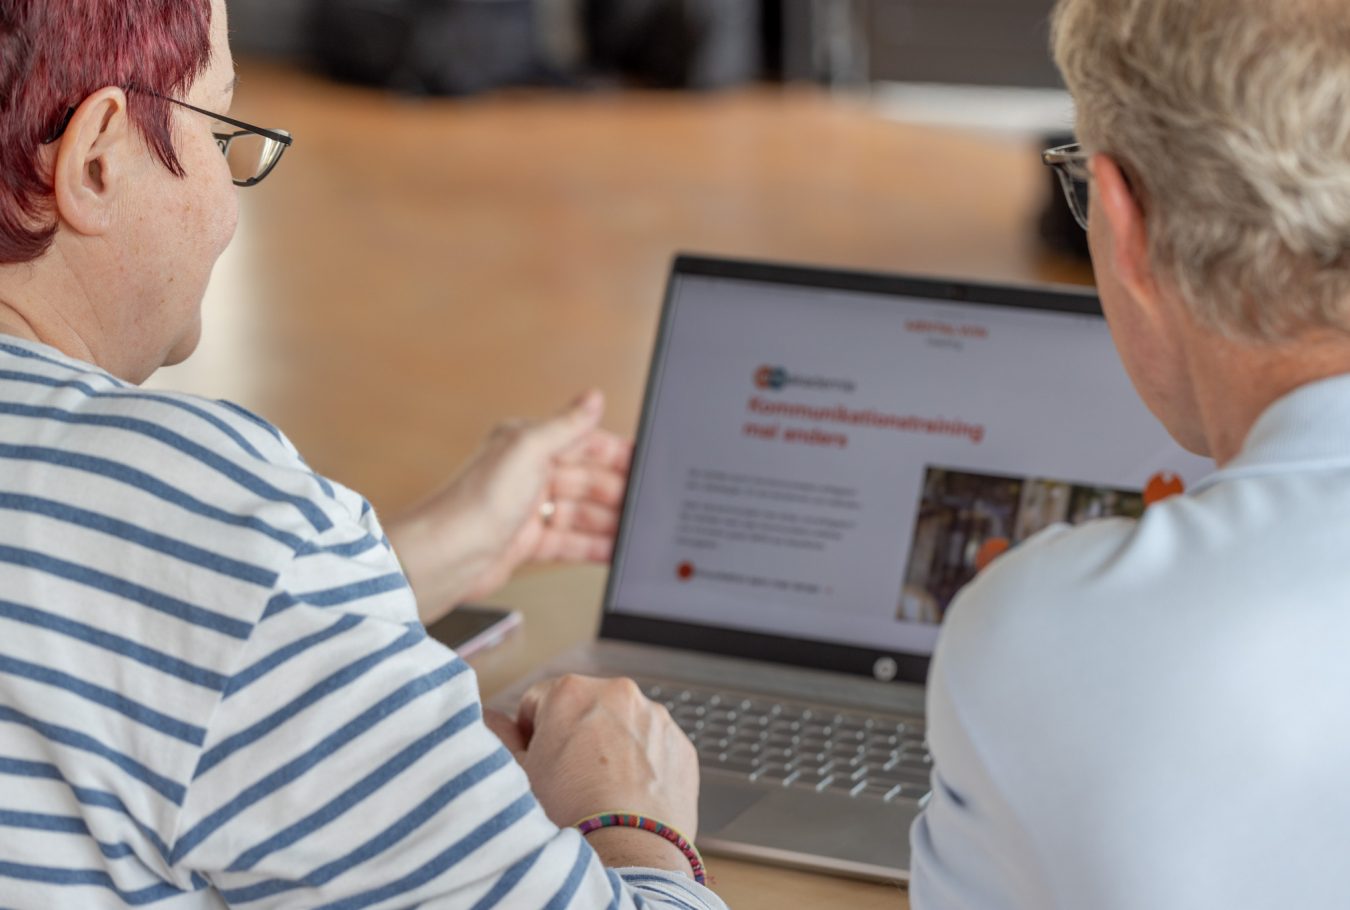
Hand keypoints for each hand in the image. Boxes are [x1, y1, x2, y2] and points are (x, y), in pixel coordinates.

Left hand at [387, 391, 631, 622]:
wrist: (444, 557)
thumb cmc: (475, 502)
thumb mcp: (528, 450)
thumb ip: (566, 424)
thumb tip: (593, 397)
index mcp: (529, 444)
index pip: (584, 443)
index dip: (616, 454)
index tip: (644, 464)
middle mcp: (528, 475)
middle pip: (588, 480)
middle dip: (618, 492)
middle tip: (647, 505)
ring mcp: (529, 511)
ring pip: (582, 513)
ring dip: (610, 521)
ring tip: (636, 531)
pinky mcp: (527, 543)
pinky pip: (571, 542)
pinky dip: (594, 546)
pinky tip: (613, 550)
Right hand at [486, 675, 700, 874]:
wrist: (626, 854)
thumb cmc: (569, 816)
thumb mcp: (518, 774)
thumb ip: (498, 736)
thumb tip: (490, 720)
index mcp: (571, 691)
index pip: (537, 700)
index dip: (532, 733)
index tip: (537, 759)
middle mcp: (618, 694)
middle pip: (584, 707)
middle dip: (575, 734)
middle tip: (568, 778)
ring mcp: (655, 718)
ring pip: (622, 725)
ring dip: (611, 746)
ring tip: (601, 791)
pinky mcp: (682, 745)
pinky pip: (655, 746)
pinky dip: (643, 763)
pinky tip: (629, 795)